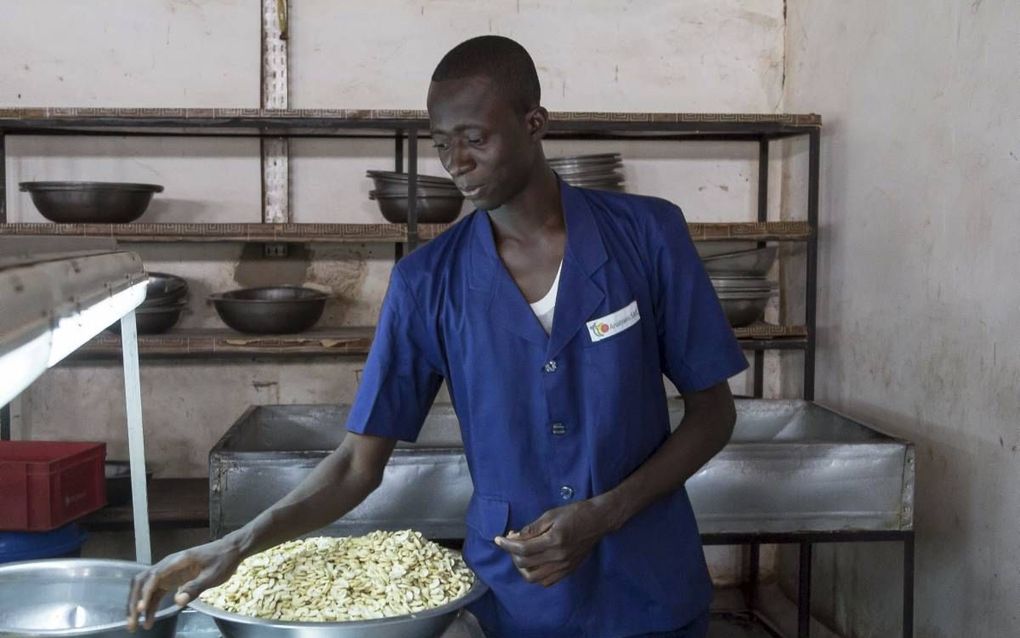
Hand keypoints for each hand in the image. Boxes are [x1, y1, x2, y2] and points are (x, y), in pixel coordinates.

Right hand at [126, 539, 241, 630]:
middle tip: (132, 622)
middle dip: (134, 602)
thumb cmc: (222, 561)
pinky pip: (155, 593)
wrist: (229, 550)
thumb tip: (178, 601)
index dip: (145, 593)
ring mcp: (168, 572)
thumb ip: (195, 587)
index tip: (141, 609)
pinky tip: (149, 619)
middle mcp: (168, 565)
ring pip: (145, 588)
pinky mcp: (171, 579)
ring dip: (139, 605)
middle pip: (142, 582)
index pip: (154, 576)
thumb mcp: (213, 576)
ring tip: (136, 625)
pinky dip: (150, 606)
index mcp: (177, 561)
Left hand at [493, 499, 611, 586]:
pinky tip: (533, 563)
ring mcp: (564, 566)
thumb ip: (532, 528)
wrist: (598, 521)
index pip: (522, 549)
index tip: (498, 539)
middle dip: (512, 554)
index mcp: (554, 540)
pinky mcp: (568, 570)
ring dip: (522, 568)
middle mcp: (558, 557)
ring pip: (534, 578)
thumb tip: (514, 537)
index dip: (506, 544)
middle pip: (525, 564)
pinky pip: (546, 581)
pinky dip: (535, 575)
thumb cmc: (575, 513)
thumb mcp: (551, 514)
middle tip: (511, 541)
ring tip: (521, 555)